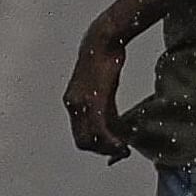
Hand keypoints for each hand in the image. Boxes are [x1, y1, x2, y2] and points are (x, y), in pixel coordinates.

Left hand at [63, 22, 130, 162]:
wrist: (103, 42)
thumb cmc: (105, 64)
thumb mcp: (104, 90)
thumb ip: (107, 111)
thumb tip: (115, 132)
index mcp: (71, 103)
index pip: (79, 136)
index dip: (96, 148)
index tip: (112, 151)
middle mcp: (72, 105)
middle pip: (82, 141)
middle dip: (102, 151)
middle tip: (119, 153)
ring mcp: (80, 103)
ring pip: (90, 138)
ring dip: (107, 149)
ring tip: (123, 150)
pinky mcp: (93, 99)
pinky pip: (99, 128)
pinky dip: (110, 140)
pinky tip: (122, 144)